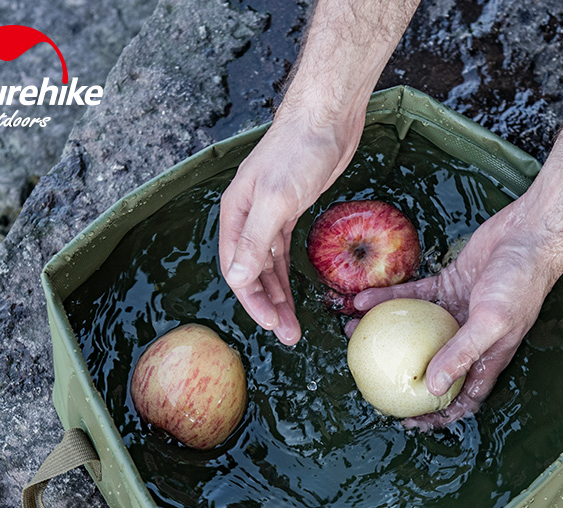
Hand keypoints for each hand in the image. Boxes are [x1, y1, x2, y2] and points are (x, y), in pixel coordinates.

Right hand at [218, 107, 363, 344]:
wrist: (327, 117)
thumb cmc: (298, 151)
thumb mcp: (276, 200)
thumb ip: (255, 241)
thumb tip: (239, 280)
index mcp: (235, 215)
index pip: (236, 269)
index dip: (252, 299)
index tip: (270, 324)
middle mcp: (247, 219)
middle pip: (252, 274)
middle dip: (268, 306)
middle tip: (287, 335)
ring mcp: (268, 218)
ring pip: (269, 268)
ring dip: (279, 297)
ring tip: (292, 327)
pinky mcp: (290, 214)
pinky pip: (283, 256)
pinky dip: (287, 277)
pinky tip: (292, 297)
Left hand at [352, 196, 562, 426]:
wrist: (529, 234)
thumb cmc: (520, 282)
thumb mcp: (492, 323)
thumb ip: (462, 353)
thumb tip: (433, 389)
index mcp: (486, 358)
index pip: (461, 398)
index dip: (437, 415)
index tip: (408, 421)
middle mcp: (468, 340)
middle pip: (430, 367)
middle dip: (400, 376)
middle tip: (369, 378)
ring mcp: (456, 313)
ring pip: (413, 331)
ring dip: (383, 334)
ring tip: (352, 334)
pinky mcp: (447, 286)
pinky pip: (411, 297)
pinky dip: (388, 299)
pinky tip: (361, 301)